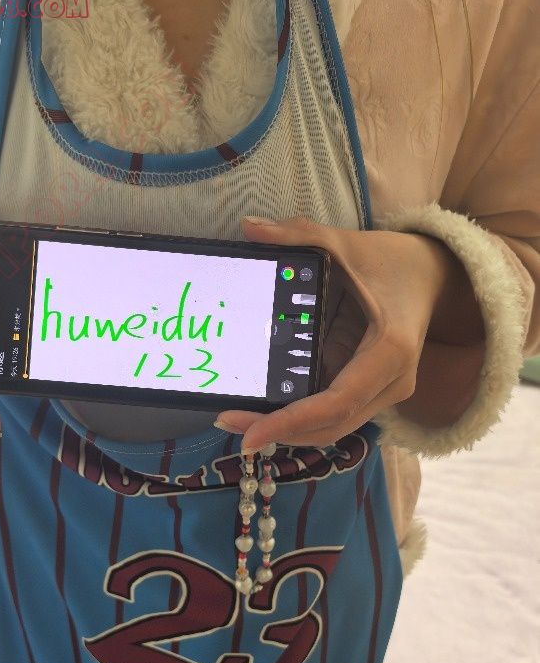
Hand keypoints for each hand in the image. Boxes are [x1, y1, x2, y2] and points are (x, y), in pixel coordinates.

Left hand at [215, 216, 484, 452]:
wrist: (435, 276)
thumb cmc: (393, 261)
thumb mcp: (347, 243)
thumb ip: (300, 234)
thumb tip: (250, 227)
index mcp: (390, 350)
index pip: (336, 403)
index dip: (291, 423)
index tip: (250, 435)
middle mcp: (392, 382)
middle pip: (330, 426)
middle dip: (279, 432)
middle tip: (227, 421)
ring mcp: (384, 392)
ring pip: (332, 428)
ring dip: (287, 431)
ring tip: (238, 420)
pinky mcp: (372, 392)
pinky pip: (334, 415)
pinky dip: (300, 419)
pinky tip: (264, 411)